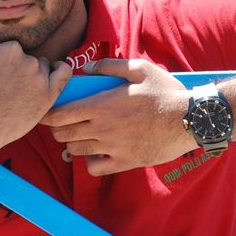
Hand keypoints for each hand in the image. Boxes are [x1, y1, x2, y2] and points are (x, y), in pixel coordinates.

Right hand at [0, 41, 71, 153]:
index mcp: (9, 49)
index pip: (12, 47)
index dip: (3, 60)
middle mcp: (28, 60)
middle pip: (28, 56)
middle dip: (18, 67)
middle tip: (6, 85)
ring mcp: (40, 78)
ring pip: (43, 66)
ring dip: (34, 73)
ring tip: (19, 90)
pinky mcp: (49, 95)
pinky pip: (64, 73)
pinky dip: (60, 69)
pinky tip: (52, 74)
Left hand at [40, 58, 196, 174]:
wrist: (189, 119)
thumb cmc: (165, 92)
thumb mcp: (139, 69)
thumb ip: (109, 67)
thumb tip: (86, 68)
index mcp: (101, 105)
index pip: (60, 115)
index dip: (47, 115)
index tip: (45, 113)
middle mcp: (102, 128)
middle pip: (63, 134)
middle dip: (56, 128)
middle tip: (60, 123)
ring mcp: (112, 147)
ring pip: (76, 150)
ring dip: (71, 143)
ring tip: (77, 136)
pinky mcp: (124, 162)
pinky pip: (95, 168)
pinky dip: (89, 162)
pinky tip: (96, 153)